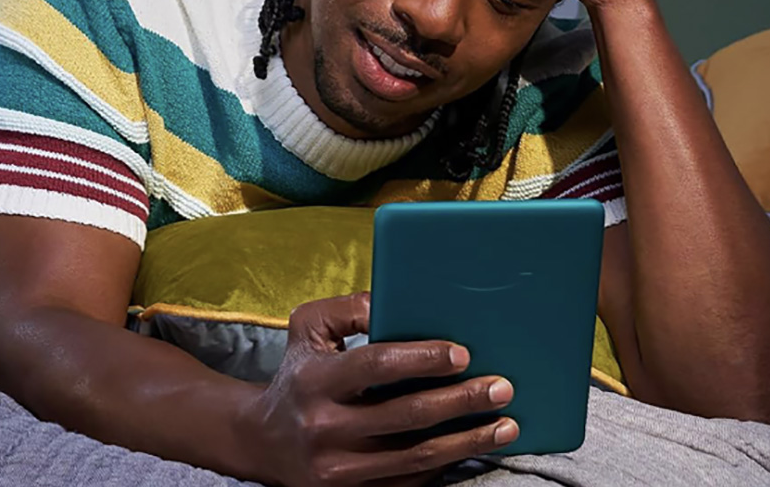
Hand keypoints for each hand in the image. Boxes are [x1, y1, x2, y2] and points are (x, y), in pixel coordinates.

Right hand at [242, 293, 517, 486]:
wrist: (264, 442)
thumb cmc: (299, 373)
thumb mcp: (309, 329)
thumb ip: (349, 308)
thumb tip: (396, 300)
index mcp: (315, 380)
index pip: (376, 366)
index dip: (423, 359)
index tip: (463, 354)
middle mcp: (325, 428)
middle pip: (407, 415)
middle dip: (461, 401)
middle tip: (501, 388)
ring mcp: (339, 469)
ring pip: (417, 457)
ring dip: (468, 441)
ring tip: (505, 425)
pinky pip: (410, 483)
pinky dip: (447, 466)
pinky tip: (474, 448)